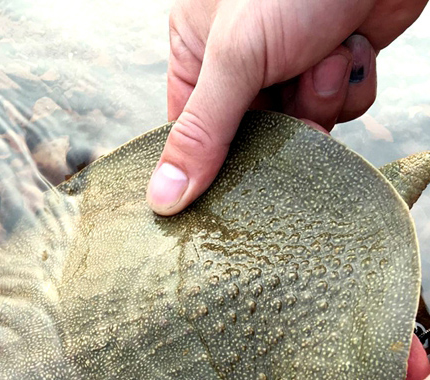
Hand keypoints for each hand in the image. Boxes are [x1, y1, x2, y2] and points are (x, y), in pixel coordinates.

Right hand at [148, 0, 427, 214]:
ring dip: (321, 100)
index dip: (210, 159)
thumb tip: (163, 199)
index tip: (230, 180)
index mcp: (198, 49)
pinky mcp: (335, 64)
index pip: (191, 131)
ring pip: (299, 126)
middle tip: (295, 100)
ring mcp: (289, 63)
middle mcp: (241, 59)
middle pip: (251, 137)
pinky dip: (352, 86)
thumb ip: (200, 133)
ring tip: (328, 56)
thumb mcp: (236, 57)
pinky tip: (353, 45)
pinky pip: (339, 109)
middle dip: (281, 125)